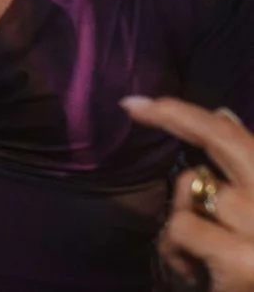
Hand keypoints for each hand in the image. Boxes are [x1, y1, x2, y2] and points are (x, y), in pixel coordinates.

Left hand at [123, 96, 253, 290]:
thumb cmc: (250, 262)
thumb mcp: (252, 214)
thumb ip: (242, 172)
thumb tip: (223, 116)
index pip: (237, 137)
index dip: (190, 113)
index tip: (141, 101)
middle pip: (225, 139)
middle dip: (176, 114)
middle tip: (132, 104)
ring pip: (193, 191)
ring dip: (182, 216)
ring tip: (199, 252)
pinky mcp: (244, 261)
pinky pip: (182, 228)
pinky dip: (175, 248)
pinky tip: (195, 273)